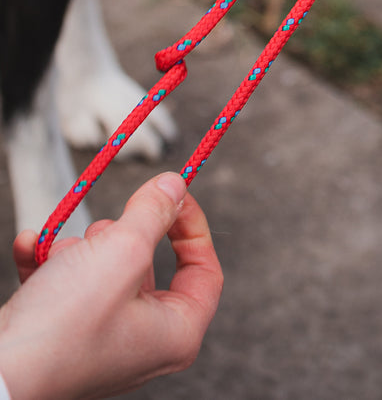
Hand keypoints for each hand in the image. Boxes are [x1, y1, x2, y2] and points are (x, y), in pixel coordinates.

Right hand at [0, 175, 221, 399]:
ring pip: (102, 270)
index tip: (172, 194)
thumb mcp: (123, 251)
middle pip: (146, 264)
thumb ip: (154, 212)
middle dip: (119, 236)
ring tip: (61, 254)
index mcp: (175, 334)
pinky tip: (31, 248)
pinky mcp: (63, 339)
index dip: (192, 225)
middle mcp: (144, 343)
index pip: (205, 270)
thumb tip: (176, 185)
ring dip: (77, 249)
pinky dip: (48, 264)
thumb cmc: (65, 325)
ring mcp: (102, 342)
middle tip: (101, 230)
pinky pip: (64, 287)